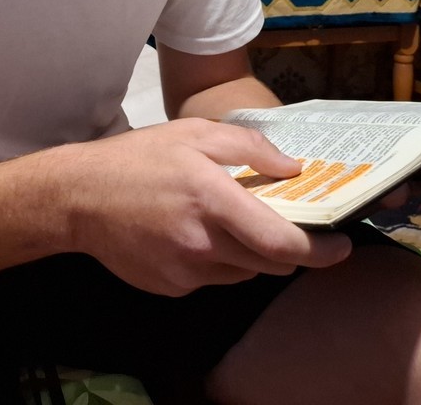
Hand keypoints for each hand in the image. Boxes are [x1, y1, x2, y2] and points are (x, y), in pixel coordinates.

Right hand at [53, 119, 353, 295]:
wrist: (78, 197)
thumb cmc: (138, 158)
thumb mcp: (194, 133)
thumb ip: (250, 147)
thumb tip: (294, 169)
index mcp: (212, 199)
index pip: (281, 243)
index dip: (320, 251)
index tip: (342, 246)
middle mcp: (202, 243)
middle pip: (270, 263)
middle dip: (287, 246)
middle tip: (283, 221)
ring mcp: (185, 271)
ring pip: (243, 272)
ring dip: (249, 252)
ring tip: (223, 219)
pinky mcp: (172, 287)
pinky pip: (212, 278)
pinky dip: (216, 260)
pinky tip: (191, 232)